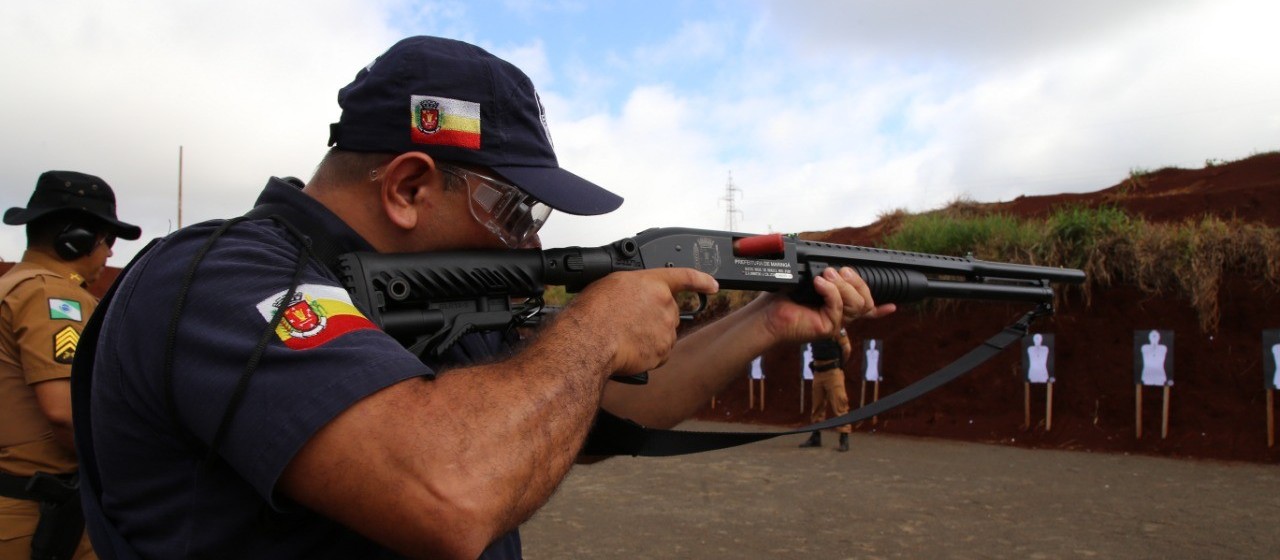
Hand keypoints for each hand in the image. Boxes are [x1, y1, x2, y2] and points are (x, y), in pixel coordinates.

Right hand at [565, 268, 718, 374]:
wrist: (590, 341)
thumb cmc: (593, 312)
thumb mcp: (611, 284)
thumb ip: (633, 287)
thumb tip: (632, 296)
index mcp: (653, 283)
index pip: (685, 277)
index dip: (702, 280)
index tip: (712, 285)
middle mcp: (665, 305)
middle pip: (669, 311)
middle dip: (654, 317)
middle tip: (630, 321)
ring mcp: (666, 330)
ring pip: (664, 333)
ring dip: (650, 335)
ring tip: (625, 336)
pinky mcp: (663, 352)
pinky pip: (659, 352)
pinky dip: (648, 353)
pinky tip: (630, 349)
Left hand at [757, 266, 894, 342]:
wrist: (766, 315)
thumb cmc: (781, 297)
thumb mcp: (807, 280)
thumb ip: (824, 274)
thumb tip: (831, 265)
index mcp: (836, 306)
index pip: (865, 310)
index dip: (881, 310)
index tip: (893, 306)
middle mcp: (839, 316)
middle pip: (866, 301)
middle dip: (857, 281)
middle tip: (839, 271)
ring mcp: (834, 323)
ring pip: (857, 304)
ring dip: (842, 285)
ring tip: (825, 276)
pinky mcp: (827, 328)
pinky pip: (839, 306)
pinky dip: (830, 291)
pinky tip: (818, 284)